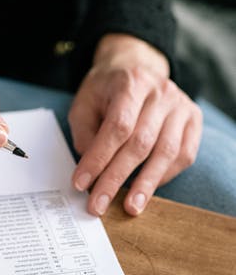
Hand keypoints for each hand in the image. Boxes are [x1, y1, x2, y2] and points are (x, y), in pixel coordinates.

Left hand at [69, 34, 201, 216]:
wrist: (136, 67)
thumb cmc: (106, 90)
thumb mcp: (85, 102)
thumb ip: (84, 133)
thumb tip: (92, 170)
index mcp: (131, 82)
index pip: (117, 126)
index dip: (99, 158)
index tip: (81, 183)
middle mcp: (161, 92)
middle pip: (140, 143)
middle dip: (116, 178)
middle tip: (98, 204)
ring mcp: (181, 106)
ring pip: (166, 152)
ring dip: (146, 184)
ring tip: (130, 207)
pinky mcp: (193, 119)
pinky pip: (184, 155)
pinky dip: (165, 176)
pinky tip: (147, 189)